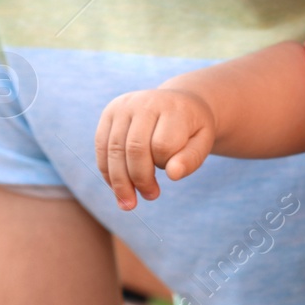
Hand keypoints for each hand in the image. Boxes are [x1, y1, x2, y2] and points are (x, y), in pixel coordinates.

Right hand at [95, 89, 215, 209]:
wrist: (180, 102)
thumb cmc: (191, 129)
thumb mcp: (202, 143)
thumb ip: (191, 160)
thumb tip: (173, 174)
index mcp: (173, 107)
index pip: (162, 145)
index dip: (165, 164)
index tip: (173, 171)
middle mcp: (146, 102)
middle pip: (134, 148)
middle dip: (139, 180)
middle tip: (150, 197)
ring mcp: (124, 105)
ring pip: (114, 150)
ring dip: (120, 182)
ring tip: (130, 202)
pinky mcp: (110, 112)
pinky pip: (101, 146)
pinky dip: (107, 172)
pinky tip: (118, 188)